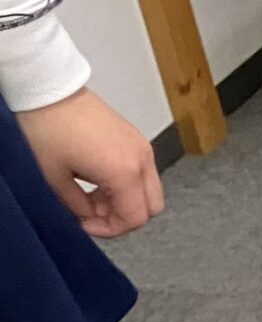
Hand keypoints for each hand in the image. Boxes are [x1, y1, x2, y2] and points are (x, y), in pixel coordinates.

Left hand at [16, 87, 162, 237]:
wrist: (51, 92)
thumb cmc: (48, 129)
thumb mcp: (55, 179)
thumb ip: (78, 206)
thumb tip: (89, 217)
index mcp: (124, 171)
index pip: (134, 217)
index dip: (111, 229)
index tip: (86, 225)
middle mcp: (141, 159)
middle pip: (151, 207)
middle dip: (123, 216)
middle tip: (93, 213)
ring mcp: (142, 147)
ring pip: (150, 190)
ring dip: (125, 200)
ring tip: (92, 195)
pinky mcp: (136, 139)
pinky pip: (143, 172)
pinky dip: (127, 184)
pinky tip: (99, 178)